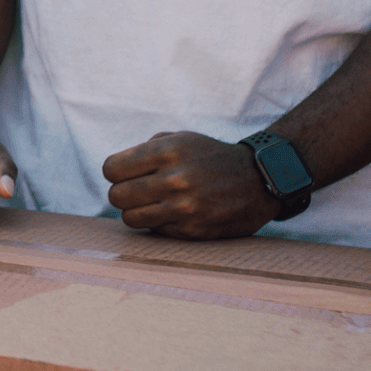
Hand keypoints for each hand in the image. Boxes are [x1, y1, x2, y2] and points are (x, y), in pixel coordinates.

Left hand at [102, 131, 278, 238]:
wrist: (258, 181)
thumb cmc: (210, 157)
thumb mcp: (180, 139)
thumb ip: (145, 149)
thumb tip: (115, 170)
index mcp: (168, 151)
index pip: (112, 169)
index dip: (114, 172)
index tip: (124, 174)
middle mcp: (175, 179)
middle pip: (116, 196)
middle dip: (121, 193)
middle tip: (135, 191)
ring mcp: (184, 207)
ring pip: (130, 218)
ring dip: (135, 212)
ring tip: (150, 204)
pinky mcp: (193, 230)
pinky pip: (154, 230)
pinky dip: (157, 223)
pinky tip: (173, 213)